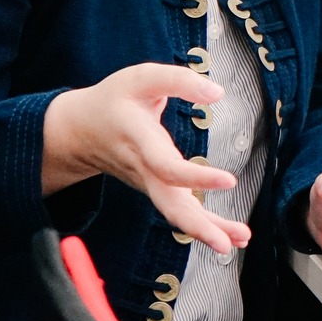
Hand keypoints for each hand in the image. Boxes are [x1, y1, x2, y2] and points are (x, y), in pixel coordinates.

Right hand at [42, 64, 250, 254]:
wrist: (81, 129)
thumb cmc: (114, 100)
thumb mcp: (142, 77)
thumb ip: (179, 81)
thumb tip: (218, 93)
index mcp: (139, 138)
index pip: (166, 165)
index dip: (195, 176)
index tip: (229, 180)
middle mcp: (142, 168)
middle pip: (168, 203)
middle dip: (197, 225)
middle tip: (227, 243)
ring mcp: (147, 183)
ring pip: (174, 212)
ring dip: (206, 230)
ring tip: (241, 239)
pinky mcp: (154, 188)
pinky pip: (177, 210)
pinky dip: (203, 225)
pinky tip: (229, 234)